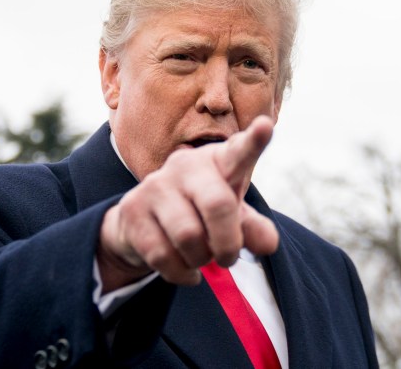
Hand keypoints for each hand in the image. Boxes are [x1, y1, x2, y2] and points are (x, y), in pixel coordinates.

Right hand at [97, 116, 279, 292]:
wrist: (142, 224)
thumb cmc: (198, 214)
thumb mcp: (232, 219)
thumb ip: (253, 229)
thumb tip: (268, 244)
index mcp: (218, 161)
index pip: (238, 151)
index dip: (254, 141)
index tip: (266, 127)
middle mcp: (185, 165)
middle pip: (218, 205)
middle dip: (228, 243)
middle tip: (229, 258)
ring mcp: (155, 185)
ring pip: (188, 236)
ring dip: (200, 259)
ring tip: (200, 257)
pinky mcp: (132, 209)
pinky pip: (163, 255)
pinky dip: (181, 273)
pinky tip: (184, 268)